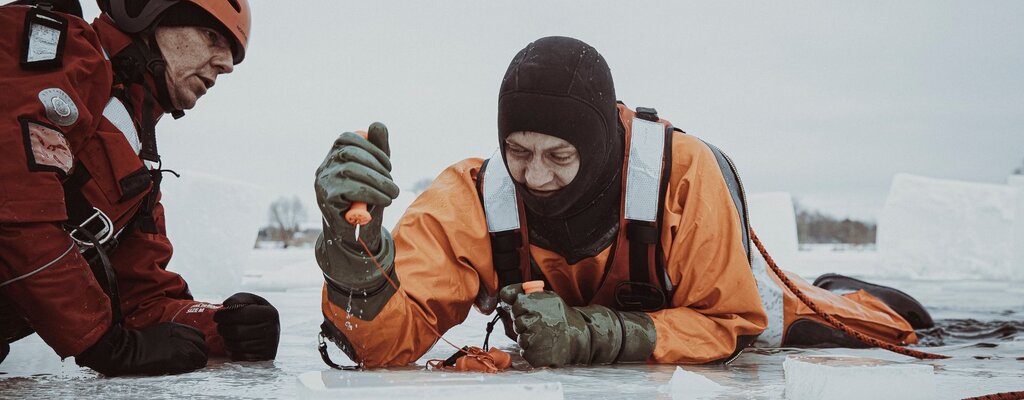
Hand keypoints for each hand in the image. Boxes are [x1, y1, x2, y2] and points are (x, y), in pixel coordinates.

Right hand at [75, 322, 207, 375]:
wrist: (128, 349)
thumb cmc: (140, 342)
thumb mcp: (160, 330)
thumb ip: (174, 333)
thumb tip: (183, 341)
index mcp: (177, 327)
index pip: (200, 335)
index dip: (200, 344)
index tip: (197, 349)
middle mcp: (182, 336)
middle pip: (204, 346)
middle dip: (202, 354)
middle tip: (196, 360)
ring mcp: (181, 348)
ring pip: (201, 357)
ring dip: (197, 362)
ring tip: (190, 366)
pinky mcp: (177, 360)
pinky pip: (191, 366)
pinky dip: (190, 369)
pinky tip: (182, 370)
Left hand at [214, 292, 279, 360]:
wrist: (270, 333)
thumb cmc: (256, 314)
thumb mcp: (252, 302)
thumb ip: (239, 299)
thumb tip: (227, 305)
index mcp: (270, 313)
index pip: (241, 314)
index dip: (224, 315)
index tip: (217, 316)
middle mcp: (272, 330)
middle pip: (237, 331)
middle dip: (223, 328)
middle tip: (220, 326)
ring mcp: (269, 346)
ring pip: (237, 345)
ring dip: (226, 340)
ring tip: (226, 335)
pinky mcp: (263, 358)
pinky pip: (240, 356)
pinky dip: (232, 351)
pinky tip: (232, 344)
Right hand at [314, 122, 399, 250]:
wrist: (357, 234)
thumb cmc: (366, 200)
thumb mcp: (376, 173)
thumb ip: (378, 149)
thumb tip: (377, 124)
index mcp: (332, 157)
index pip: (347, 139)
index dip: (372, 148)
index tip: (389, 166)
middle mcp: (323, 167)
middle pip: (349, 154)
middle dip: (377, 167)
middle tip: (393, 185)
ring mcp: (321, 183)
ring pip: (351, 170)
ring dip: (379, 182)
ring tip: (393, 194)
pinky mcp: (325, 198)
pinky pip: (350, 189)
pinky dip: (372, 193)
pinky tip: (384, 200)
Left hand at [499, 283, 655, 366]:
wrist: (582, 338)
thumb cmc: (562, 318)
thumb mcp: (548, 298)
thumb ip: (525, 294)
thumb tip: (502, 295)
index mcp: (539, 302)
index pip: (515, 302)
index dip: (520, 307)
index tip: (528, 310)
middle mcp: (537, 319)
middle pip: (517, 321)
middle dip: (525, 323)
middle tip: (541, 324)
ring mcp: (537, 338)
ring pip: (521, 337)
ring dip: (528, 337)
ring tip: (545, 335)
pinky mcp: (537, 356)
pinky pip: (525, 352)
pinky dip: (532, 351)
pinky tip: (545, 346)